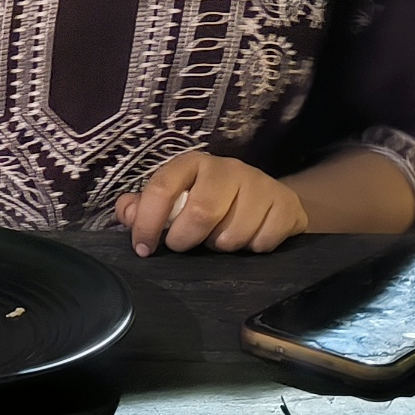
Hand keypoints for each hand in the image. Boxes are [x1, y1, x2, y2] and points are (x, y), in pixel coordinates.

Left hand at [114, 151, 307, 256]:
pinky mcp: (286, 204)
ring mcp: (261, 184)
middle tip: (187, 245)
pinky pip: (263, 241)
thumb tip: (127, 212)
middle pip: (202, 212)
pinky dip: (253, 249)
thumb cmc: (212, 201)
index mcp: (193, 164)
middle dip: (188, 239)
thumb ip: (145, 207)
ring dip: (223, 246)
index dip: (148, 222)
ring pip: (234, 234)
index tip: (143, 248)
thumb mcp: (177, 200)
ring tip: (222, 238)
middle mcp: (228, 168)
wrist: (270, 199)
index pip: (163, 188)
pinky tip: (251, 238)